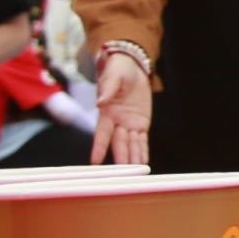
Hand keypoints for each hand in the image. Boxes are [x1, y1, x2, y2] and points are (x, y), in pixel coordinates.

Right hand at [97, 51, 154, 167]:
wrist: (131, 67)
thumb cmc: (118, 70)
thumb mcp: (114, 76)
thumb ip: (108, 89)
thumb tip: (100, 102)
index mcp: (107, 112)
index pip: (102, 133)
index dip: (99, 147)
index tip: (95, 161)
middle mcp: (117, 121)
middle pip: (118, 142)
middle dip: (121, 156)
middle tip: (124, 170)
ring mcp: (129, 123)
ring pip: (131, 143)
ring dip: (133, 156)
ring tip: (136, 170)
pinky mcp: (141, 122)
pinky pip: (142, 139)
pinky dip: (142, 150)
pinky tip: (143, 161)